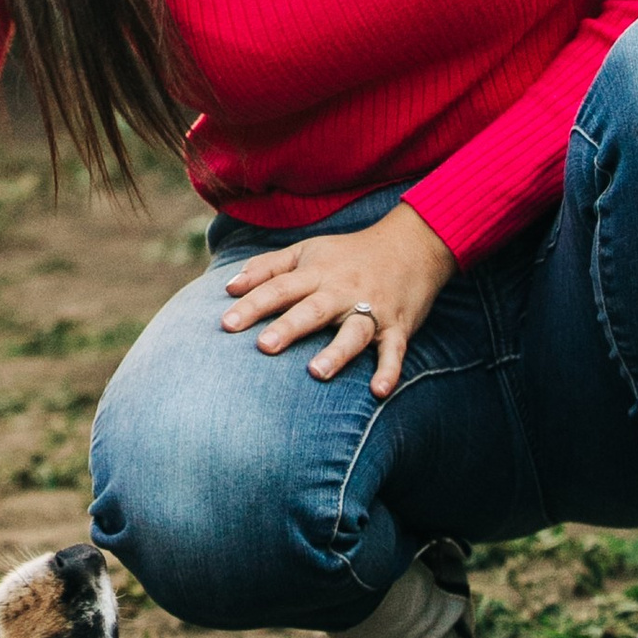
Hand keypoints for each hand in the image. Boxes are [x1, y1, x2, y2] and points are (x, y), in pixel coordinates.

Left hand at [221, 207, 456, 396]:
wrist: (412, 245)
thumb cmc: (348, 254)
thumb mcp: (306, 251)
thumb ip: (267, 267)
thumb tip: (228, 287)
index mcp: (317, 272)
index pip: (279, 288)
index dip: (252, 305)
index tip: (226, 325)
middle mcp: (342, 291)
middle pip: (313, 309)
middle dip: (289, 327)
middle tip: (264, 346)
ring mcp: (372, 310)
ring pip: (353, 331)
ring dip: (337, 352)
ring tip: (316, 373)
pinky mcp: (398, 327)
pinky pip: (395, 350)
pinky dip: (389, 370)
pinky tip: (378, 391)